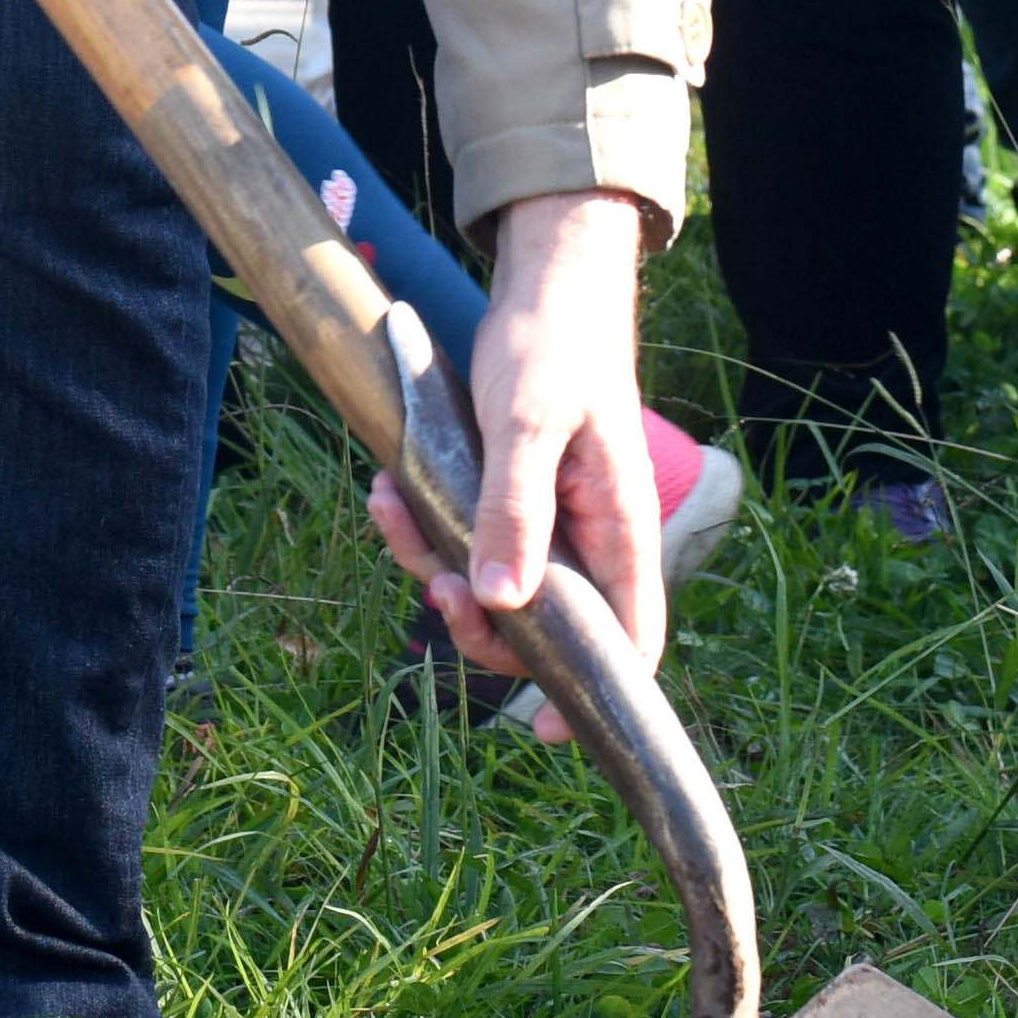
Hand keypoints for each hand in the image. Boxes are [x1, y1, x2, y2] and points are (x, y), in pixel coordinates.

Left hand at [370, 188, 664, 720]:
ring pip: (488, 587)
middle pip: (542, 629)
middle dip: (480, 627)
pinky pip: (458, 541)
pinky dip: (419, 526)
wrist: (540, 289)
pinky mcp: (500, 501)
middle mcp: (585, 539)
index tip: (548, 728)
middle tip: (436, 589)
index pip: (629, 639)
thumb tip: (502, 603)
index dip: (598, 693)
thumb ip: (516, 510)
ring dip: (432, 564)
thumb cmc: (554, 348)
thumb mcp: (530, 423)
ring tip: (392, 508)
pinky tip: (388, 488)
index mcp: (620, 529)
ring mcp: (542, 523)